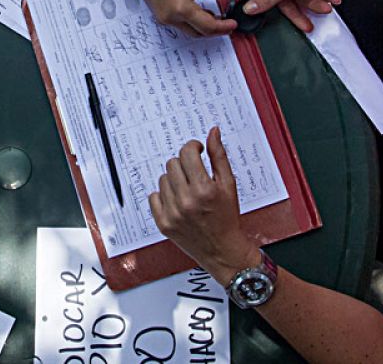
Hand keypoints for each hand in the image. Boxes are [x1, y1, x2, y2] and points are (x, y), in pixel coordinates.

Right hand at [122, 0, 237, 35]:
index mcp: (182, 9)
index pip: (208, 26)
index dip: (224, 27)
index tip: (233, 24)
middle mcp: (172, 18)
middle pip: (199, 33)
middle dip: (215, 30)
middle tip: (227, 22)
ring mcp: (165, 19)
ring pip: (190, 31)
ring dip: (203, 27)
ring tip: (215, 15)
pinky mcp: (161, 16)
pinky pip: (181, 25)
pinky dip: (192, 22)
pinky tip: (199, 11)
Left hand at [150, 128, 259, 283]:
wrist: (223, 250)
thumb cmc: (227, 217)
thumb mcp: (229, 184)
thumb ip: (219, 156)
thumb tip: (213, 132)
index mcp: (204, 189)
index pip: (187, 153)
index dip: (193, 147)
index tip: (197, 151)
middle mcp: (186, 201)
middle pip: (173, 163)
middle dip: (184, 164)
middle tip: (194, 173)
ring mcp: (173, 213)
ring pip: (163, 178)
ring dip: (174, 179)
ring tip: (188, 190)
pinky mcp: (163, 223)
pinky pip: (154, 196)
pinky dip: (164, 196)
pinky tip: (178, 201)